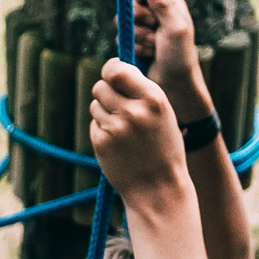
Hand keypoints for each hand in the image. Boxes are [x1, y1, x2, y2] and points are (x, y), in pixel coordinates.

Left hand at [88, 56, 188, 209]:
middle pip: (100, 86)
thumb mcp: (163, 113)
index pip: (116, 70)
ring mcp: (116, 128)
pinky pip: (94, 125)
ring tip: (122, 129)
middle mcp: (133, 111)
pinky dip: (102, 131)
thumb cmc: (163, 149)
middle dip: (105, 92)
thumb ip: (141, 91)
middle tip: (117, 106)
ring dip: (104, 112)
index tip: (112, 76)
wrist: (159, 189)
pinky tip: (118, 144)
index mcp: (153, 98)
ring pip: (95, 105)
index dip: (110, 70)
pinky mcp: (102, 143)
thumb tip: (113, 72)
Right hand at [131, 0, 211, 118]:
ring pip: (124, 22)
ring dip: (138, 36)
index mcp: (167, 2)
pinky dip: (134, 48)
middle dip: (138, 18)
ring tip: (153, 47)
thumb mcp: (176, 28)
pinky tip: (147, 55)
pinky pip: (121, 40)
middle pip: (130, 1)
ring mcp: (143, 28)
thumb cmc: (181, 58)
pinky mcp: (134, 45)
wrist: (175, 87)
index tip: (140, 0)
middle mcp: (154, 12)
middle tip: (154, 30)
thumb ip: (164, 3)